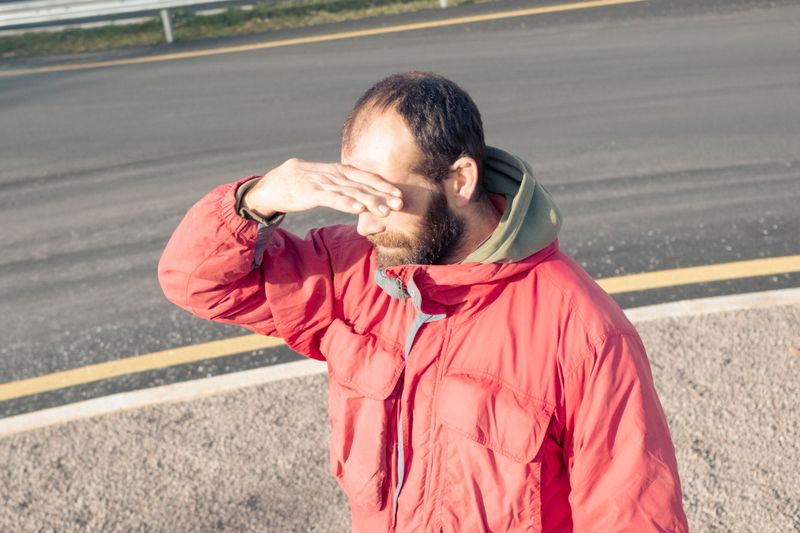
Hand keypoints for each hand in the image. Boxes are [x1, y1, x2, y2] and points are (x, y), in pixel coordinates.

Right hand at [242, 159, 403, 218]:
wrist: (274, 184)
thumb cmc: (302, 185)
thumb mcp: (325, 182)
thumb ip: (343, 188)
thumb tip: (361, 199)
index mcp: (339, 171)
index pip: (366, 176)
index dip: (383, 185)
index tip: (399, 194)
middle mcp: (334, 175)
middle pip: (363, 184)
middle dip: (383, 194)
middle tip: (400, 203)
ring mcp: (323, 183)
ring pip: (351, 192)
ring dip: (370, 201)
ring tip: (385, 210)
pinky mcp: (312, 193)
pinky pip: (332, 198)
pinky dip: (346, 203)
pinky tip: (358, 209)